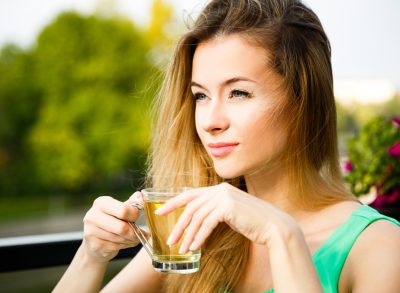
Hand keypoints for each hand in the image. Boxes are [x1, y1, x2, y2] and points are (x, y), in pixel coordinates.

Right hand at [82, 192, 145, 261]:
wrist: (94, 240)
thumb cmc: (111, 221)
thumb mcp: (120, 208)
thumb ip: (131, 203)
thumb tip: (141, 197)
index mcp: (101, 202)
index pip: (123, 210)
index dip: (134, 215)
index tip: (137, 217)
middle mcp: (93, 215)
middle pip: (122, 227)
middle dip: (134, 232)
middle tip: (140, 232)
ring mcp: (91, 231)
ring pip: (120, 238)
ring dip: (132, 239)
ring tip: (135, 237)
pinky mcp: (94, 245)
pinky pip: (117, 247)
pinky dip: (126, 245)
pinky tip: (126, 242)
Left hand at [155, 183, 290, 253]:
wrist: (273, 226)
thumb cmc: (252, 222)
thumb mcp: (229, 212)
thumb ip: (214, 211)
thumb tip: (197, 218)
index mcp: (219, 189)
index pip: (190, 194)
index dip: (173, 202)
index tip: (160, 212)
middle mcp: (220, 189)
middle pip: (191, 207)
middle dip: (178, 224)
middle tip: (170, 239)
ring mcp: (224, 197)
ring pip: (197, 217)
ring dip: (188, 235)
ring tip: (182, 249)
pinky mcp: (228, 207)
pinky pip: (207, 224)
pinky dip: (199, 237)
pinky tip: (194, 247)